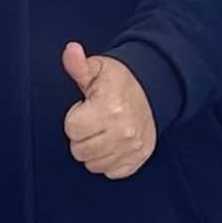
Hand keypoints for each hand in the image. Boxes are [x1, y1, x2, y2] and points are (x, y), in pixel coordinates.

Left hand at [58, 40, 156, 179]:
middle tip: (95, 120)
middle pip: (80, 150)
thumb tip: (71, 51)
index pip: (72, 129)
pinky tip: (111, 144)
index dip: (75, 117)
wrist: (150, 91)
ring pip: (93, 164)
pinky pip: (110, 172)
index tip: (87, 108)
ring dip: (93, 150)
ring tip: (102, 131)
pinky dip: (108, 160)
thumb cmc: (118, 81)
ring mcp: (132, 148)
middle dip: (82, 135)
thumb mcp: (97, 69)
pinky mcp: (137, 159)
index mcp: (109, 109)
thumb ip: (79, 64)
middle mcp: (123, 132)